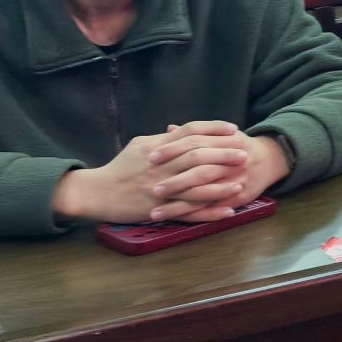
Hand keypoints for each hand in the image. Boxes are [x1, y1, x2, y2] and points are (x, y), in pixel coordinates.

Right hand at [52, 120, 252, 223]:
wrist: (96, 193)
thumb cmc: (119, 167)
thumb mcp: (140, 146)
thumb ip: (164, 138)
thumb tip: (181, 129)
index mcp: (157, 147)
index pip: (190, 132)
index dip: (213, 129)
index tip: (234, 129)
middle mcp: (161, 166)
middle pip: (197, 156)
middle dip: (224, 155)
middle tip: (245, 154)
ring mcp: (160, 189)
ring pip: (195, 185)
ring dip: (221, 185)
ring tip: (241, 183)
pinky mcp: (158, 209)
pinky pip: (188, 212)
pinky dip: (209, 212)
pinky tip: (227, 211)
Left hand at [144, 123, 288, 220]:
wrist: (269, 160)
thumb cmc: (238, 146)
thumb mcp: (221, 134)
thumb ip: (196, 133)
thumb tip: (169, 129)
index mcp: (223, 142)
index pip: (194, 144)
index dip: (172, 150)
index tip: (151, 156)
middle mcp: (229, 162)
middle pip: (198, 171)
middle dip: (174, 181)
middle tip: (152, 187)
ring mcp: (233, 181)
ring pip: (202, 195)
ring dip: (177, 206)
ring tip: (153, 211)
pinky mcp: (235, 199)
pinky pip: (210, 209)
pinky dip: (191, 216)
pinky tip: (174, 220)